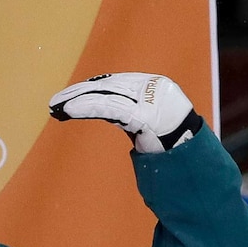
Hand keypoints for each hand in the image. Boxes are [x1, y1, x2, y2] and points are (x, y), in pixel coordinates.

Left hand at [49, 73, 202, 152]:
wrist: (192, 162)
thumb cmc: (171, 148)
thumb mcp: (148, 124)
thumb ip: (128, 114)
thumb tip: (101, 107)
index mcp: (154, 86)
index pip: (115, 84)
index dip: (89, 90)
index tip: (69, 97)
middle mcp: (153, 87)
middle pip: (108, 87)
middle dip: (78, 94)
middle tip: (55, 102)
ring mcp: (151, 98)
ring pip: (106, 96)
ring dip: (77, 101)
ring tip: (57, 107)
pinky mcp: (145, 113)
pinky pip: (109, 107)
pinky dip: (86, 107)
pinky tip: (69, 110)